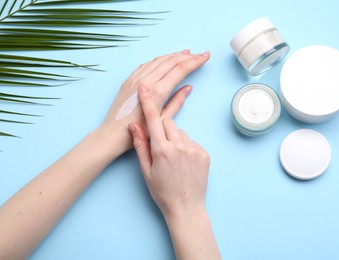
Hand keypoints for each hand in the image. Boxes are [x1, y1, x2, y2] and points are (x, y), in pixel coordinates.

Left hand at [101, 50, 209, 154]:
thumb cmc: (139, 132)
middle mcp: (146, 81)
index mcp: (157, 91)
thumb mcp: (162, 120)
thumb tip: (188, 88)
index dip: (195, 62)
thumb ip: (177, 102)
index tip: (205, 57)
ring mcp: (135, 79)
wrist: (113, 134)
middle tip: (200, 54)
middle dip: (187, 56)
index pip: (180, 70)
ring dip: (173, 55)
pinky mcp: (128, 80)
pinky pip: (146, 65)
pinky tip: (164, 60)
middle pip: (170, 61)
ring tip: (185, 53)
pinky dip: (158, 60)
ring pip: (158, 60)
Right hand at [129, 84, 209, 218]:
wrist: (186, 208)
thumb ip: (140, 146)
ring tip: (173, 159)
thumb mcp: (146, 171)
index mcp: (162, 150)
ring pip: (180, 131)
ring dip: (174, 138)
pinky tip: (183, 162)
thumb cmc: (162, 192)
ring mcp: (194, 149)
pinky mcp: (204, 153)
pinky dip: (186, 146)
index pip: (153, 119)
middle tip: (160, 146)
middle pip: (168, 122)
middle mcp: (179, 146)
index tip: (144, 87)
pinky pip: (191, 141)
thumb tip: (133, 125)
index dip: (148, 101)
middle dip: (162, 128)